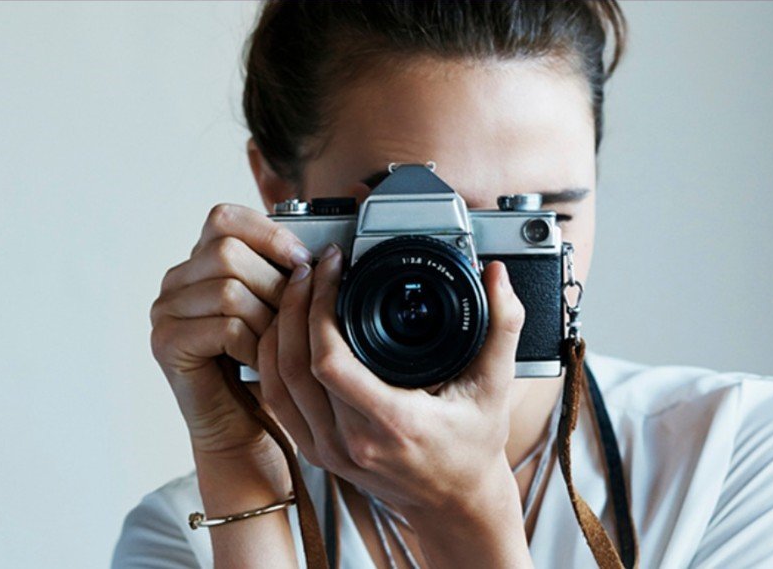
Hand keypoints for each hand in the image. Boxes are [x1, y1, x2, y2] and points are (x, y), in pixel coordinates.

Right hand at [150, 204, 309, 455]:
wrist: (243, 428)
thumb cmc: (264, 369)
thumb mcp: (279, 308)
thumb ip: (285, 272)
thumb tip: (326, 248)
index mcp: (198, 263)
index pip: (224, 218)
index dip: (268, 233)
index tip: (303, 260)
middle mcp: (175, 282)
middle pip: (227, 251)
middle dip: (274, 282)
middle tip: (295, 313)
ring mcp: (165, 312)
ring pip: (229, 288)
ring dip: (267, 318)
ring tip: (278, 343)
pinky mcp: (167, 343)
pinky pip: (224, 326)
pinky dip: (254, 345)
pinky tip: (261, 362)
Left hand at [257, 244, 532, 565]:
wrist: (455, 505)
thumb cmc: (473, 450)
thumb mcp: (494, 388)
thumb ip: (502, 328)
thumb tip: (497, 276)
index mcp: (393, 424)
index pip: (330, 362)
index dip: (321, 308)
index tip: (333, 270)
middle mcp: (351, 442)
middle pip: (295, 364)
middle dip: (296, 305)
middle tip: (311, 268)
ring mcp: (327, 450)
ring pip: (276, 381)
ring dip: (277, 328)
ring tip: (296, 289)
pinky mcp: (314, 451)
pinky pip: (277, 401)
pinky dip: (270, 360)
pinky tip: (282, 329)